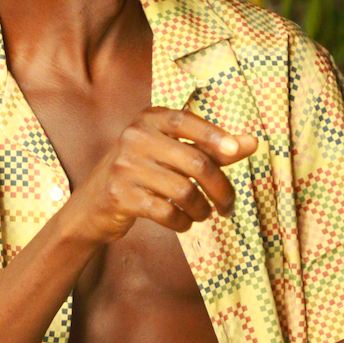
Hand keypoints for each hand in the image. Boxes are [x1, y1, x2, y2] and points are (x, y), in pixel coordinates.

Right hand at [63, 107, 256, 245]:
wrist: (91, 206)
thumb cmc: (141, 175)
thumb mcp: (171, 154)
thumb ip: (210, 147)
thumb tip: (252, 142)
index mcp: (148, 119)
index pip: (186, 121)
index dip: (215, 136)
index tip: (237, 152)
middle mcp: (134, 137)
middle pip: (195, 162)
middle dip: (220, 188)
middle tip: (229, 206)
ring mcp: (125, 166)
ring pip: (184, 190)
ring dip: (202, 209)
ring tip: (204, 214)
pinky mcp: (120, 196)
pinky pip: (166, 211)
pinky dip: (182, 222)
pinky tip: (184, 223)